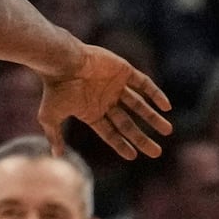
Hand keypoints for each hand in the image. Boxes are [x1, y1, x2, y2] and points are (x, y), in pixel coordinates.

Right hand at [37, 44, 171, 159]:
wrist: (62, 62)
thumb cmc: (56, 89)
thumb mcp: (50, 116)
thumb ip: (55, 136)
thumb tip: (56, 155)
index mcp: (91, 111)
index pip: (110, 132)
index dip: (122, 144)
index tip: (134, 156)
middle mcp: (105, 99)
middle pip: (127, 122)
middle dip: (141, 138)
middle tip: (156, 152)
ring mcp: (115, 85)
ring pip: (138, 104)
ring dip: (153, 117)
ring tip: (167, 130)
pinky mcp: (123, 71)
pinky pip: (144, 83)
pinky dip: (156, 94)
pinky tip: (166, 107)